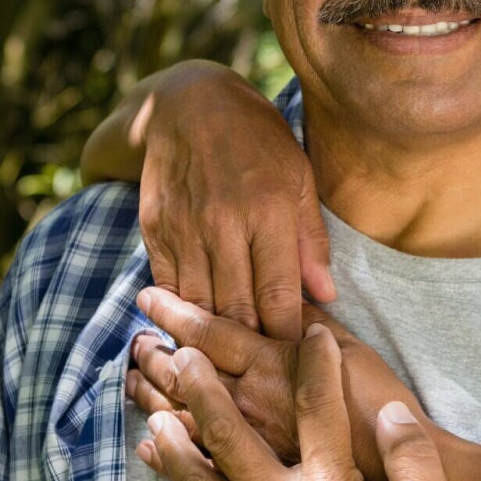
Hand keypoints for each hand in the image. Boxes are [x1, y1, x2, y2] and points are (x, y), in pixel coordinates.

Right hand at [136, 61, 334, 339]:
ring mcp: (184, 229)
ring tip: (233, 362)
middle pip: (237, 311)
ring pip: (199, 307)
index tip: (297, 362)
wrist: (188, 104)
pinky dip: (183, 312)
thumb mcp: (299, 177)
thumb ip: (311, 240)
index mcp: (269, 212)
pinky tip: (196, 329)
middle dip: (253, 348)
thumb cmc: (257, 141)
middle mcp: (224, 225)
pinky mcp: (154, 230)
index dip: (288, 338)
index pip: (280, 298)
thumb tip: (326, 295)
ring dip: (215, 338)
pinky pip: (168, 288)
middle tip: (267, 375)